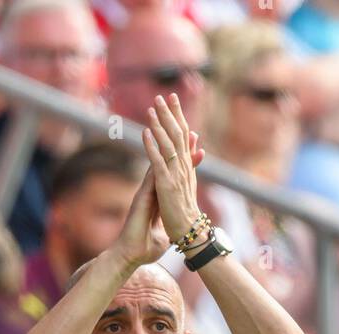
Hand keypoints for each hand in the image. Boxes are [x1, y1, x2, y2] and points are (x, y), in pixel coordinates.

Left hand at [143, 94, 206, 246]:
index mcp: (187, 168)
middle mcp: (183, 168)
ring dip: (160, 124)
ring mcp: (175, 176)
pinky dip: (152, 146)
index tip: (173, 101)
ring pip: (168, 144)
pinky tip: (145, 133)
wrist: (190, 233)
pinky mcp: (166, 185)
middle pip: (178, 135)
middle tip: (163, 95)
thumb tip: (193, 146)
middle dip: (170, 114)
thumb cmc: (187, 215)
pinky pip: (158, 161)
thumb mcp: (189, 186)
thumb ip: (189, 165)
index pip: (184, 137)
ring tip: (152, 108)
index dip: (179, 117)